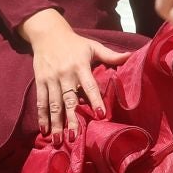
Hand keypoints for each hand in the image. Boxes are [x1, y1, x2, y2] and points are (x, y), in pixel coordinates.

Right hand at [18, 9, 128, 139]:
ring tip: (58, 139)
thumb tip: (132, 56)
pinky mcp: (40, 81)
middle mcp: (65, 73)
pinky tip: (44, 130)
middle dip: (71, 118)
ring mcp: (51, 78)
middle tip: (74, 136)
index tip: (101, 115)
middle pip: (69, 99)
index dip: (95, 100)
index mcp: (80, 65)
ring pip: (54, 104)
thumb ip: (111, 55)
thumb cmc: (75, 42)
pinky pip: (41, 101)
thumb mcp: (93, 46)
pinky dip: (42, 116)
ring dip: (56, 122)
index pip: (89, 85)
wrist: (48, 32)